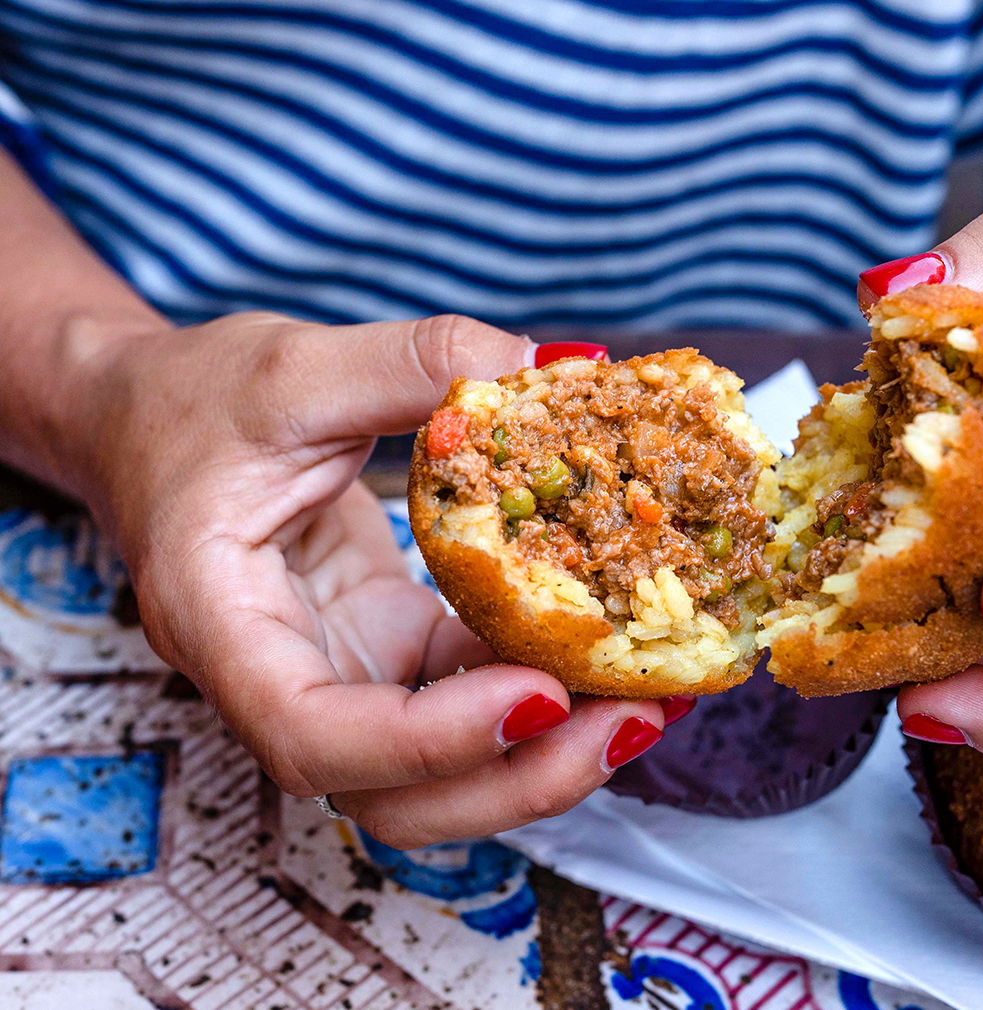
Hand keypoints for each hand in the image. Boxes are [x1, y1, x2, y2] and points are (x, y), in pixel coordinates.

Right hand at [62, 312, 666, 845]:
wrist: (152, 420)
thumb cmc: (193, 400)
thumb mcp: (294, 366)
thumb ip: (416, 362)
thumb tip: (555, 367)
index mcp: (223, 624)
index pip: (311, 734)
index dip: (429, 739)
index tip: (538, 696)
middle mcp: (282, 679)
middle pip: (393, 793)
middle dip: (519, 778)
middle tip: (634, 718)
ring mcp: (344, 675)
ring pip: (441, 773)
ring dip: (548, 755)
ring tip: (650, 698)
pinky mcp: (392, 652)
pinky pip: (472, 699)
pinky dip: (545, 693)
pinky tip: (615, 653)